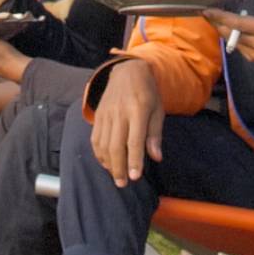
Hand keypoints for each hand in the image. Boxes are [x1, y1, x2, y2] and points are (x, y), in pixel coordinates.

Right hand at [91, 61, 164, 185]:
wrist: (128, 71)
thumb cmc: (148, 93)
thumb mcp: (158, 111)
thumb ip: (155, 135)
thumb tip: (156, 157)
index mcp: (138, 110)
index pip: (134, 141)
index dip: (134, 161)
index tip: (134, 177)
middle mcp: (120, 112)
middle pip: (115, 145)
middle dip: (118, 168)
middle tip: (122, 184)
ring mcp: (107, 113)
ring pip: (103, 144)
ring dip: (108, 163)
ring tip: (115, 176)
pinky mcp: (98, 114)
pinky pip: (95, 138)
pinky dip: (99, 153)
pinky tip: (106, 163)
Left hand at [199, 0, 253, 63]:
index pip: (238, 23)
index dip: (220, 16)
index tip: (206, 9)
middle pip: (230, 34)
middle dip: (216, 22)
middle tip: (206, 11)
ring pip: (232, 41)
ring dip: (222, 29)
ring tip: (214, 17)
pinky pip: (238, 46)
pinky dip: (232, 36)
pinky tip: (229, 26)